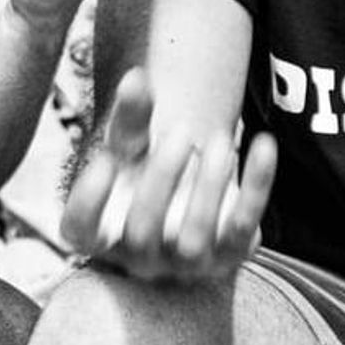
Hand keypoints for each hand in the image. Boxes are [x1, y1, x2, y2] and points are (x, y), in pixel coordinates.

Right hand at [61, 68, 275, 282]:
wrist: (189, 208)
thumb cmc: (145, 173)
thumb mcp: (131, 146)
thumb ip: (130, 117)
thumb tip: (135, 79)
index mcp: (100, 232)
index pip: (81, 229)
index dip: (89, 200)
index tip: (106, 160)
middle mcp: (138, 258)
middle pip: (141, 231)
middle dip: (162, 180)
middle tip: (181, 133)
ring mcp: (185, 265)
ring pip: (194, 238)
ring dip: (210, 186)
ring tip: (220, 140)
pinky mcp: (229, 256)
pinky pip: (244, 227)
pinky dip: (256, 186)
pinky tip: (263, 144)